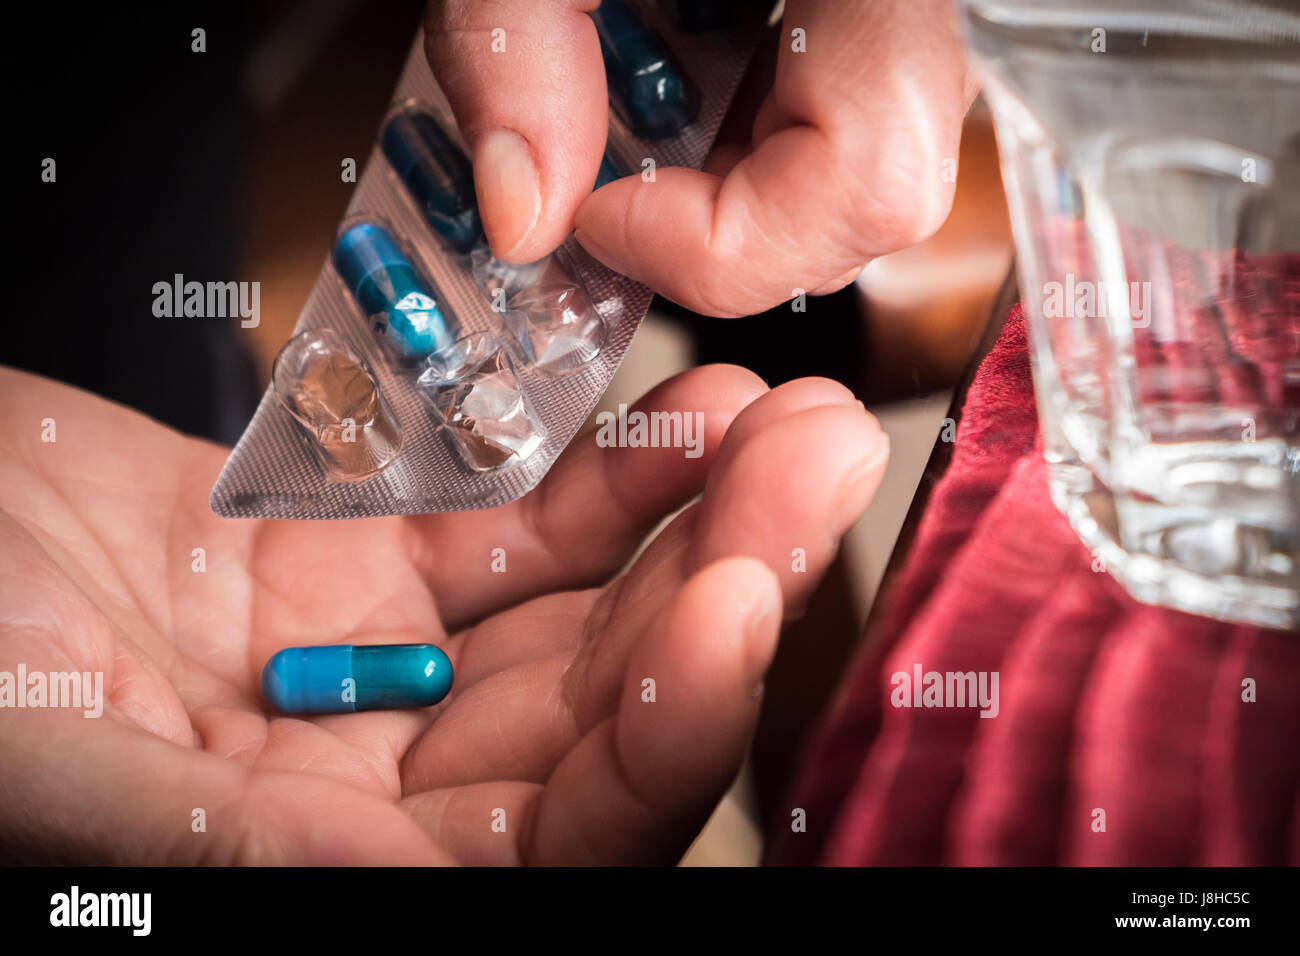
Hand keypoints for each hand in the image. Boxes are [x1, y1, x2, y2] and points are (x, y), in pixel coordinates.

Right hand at [0, 365, 886, 862]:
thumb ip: (253, 843)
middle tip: (819, 457)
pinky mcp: (356, 573)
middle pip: (598, 712)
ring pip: (575, 614)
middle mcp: (373, 794)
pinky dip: (596, 482)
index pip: (555, 842)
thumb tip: (437, 876)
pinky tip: (685, 416)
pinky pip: (503, 536)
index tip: (739, 601)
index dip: (662, 737)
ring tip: (788, 418)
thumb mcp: (59, 773)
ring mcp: (375, 675)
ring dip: (692, 518)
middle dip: (725, 582)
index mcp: (323, 869)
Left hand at [424, 0, 977, 315]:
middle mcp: (926, 9)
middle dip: (727, 234)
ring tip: (641, 139)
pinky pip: (853, 123)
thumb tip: (523, 218)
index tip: (600, 217)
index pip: (867, 186)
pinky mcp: (886, 25)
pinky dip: (757, 143)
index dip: (719, 240)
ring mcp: (917, 20)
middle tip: (619, 199)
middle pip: (878, 202)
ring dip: (738, 191)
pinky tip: (684, 99)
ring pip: (870, 175)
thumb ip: (515, 51)